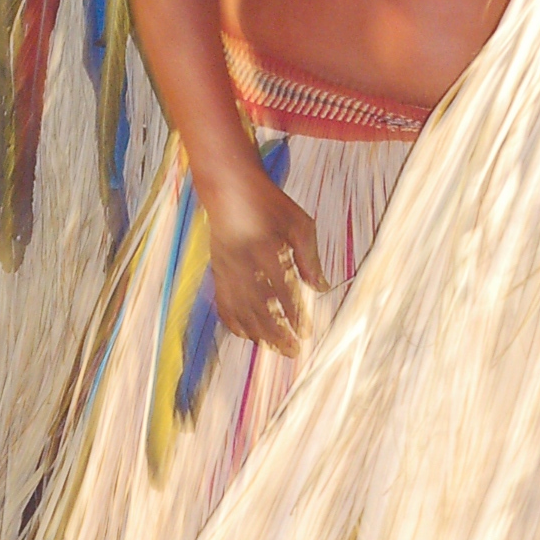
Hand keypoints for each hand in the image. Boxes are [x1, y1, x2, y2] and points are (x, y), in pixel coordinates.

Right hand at [205, 169, 327, 353]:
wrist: (231, 189)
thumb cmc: (271, 204)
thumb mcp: (300, 223)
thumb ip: (310, 257)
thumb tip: (321, 288)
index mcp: (266, 249)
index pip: (282, 292)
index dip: (294, 315)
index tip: (307, 332)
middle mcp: (243, 263)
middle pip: (258, 308)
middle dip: (276, 334)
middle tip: (293, 351)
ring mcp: (226, 269)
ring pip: (239, 311)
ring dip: (257, 334)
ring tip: (275, 347)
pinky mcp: (217, 272)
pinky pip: (223, 304)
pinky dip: (234, 323)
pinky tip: (248, 334)